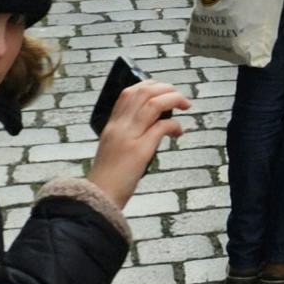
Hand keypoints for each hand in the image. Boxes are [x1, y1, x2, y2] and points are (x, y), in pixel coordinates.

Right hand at [87, 77, 188, 207]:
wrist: (98, 198)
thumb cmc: (108, 177)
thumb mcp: (113, 147)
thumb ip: (128, 132)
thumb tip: (154, 122)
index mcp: (111, 125)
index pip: (128, 93)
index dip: (149, 85)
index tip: (164, 89)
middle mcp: (119, 127)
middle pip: (143, 92)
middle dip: (166, 88)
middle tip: (180, 97)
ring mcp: (128, 137)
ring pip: (153, 104)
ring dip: (174, 99)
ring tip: (185, 105)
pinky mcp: (139, 151)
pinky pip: (162, 127)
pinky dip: (175, 125)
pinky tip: (178, 133)